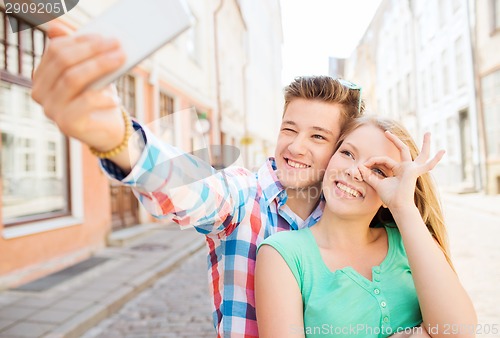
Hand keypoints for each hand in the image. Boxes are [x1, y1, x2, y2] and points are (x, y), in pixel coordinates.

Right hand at [31, 22, 126, 151]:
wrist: (106, 130)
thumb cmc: (98, 96)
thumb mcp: (90, 71)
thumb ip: (79, 51)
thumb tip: (59, 28)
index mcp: (42, 75)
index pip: (55, 50)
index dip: (81, 41)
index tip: (105, 36)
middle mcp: (40, 92)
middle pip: (64, 62)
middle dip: (93, 50)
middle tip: (116, 45)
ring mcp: (51, 109)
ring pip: (73, 79)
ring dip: (100, 66)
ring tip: (120, 60)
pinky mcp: (66, 124)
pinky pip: (86, 102)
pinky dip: (104, 97)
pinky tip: (116, 97)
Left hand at [358, 132, 443, 210]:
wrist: (397, 205)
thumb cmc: (389, 197)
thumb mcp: (377, 183)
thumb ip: (369, 175)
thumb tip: (359, 167)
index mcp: (397, 169)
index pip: (384, 160)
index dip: (372, 161)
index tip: (363, 166)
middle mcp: (406, 167)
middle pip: (402, 150)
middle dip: (394, 140)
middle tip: (387, 132)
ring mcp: (412, 168)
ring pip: (420, 154)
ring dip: (425, 144)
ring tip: (428, 133)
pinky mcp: (415, 171)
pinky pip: (427, 165)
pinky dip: (435, 160)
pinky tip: (443, 152)